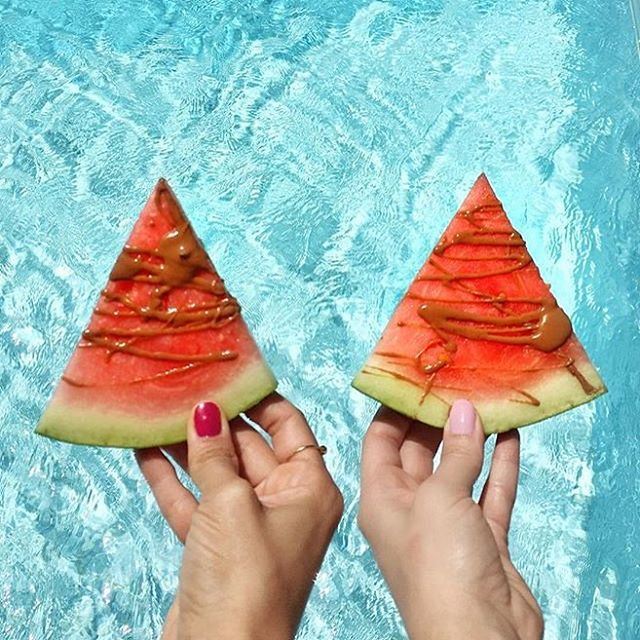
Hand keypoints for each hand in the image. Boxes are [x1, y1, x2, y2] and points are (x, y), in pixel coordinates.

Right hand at [136, 394, 342, 639]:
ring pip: (216, 474)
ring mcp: (248, 526)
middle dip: (216, 420)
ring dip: (187, 447)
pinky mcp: (216, 547)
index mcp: (309, 488)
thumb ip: (216, 455)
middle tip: (184, 387)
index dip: (259, 400)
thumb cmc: (245, 578)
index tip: (230, 374)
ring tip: (158, 411)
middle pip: (249, 446)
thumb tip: (206, 410)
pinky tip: (145, 450)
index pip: (288, 426)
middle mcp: (284, 503)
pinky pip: (195, 502)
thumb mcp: (232, 504)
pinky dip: (172, 479)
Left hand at [358, 400, 542, 639]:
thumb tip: (463, 410)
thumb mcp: (439, 497)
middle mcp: (410, 508)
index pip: (380, 441)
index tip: (416, 379)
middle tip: (457, 384)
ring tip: (485, 402)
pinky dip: (498, 465)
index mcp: (381, 497)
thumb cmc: (439, 566)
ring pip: (458, 470)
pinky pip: (488, 493)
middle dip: (437, 419)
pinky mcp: (481, 539)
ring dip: (472, 439)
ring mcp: (447, 524)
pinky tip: (509, 435)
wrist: (479, 635)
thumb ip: (453, 453)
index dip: (395, 409)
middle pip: (419, 451)